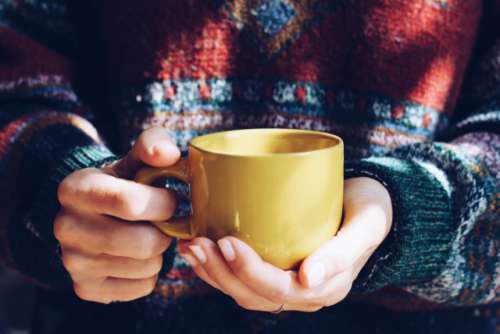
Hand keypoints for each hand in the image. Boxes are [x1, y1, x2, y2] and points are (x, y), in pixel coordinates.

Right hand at [54, 127, 178, 303]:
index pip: (130, 203)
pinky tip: (139, 256)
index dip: (163, 204)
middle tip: (164, 222)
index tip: (170, 199)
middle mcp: (66, 227)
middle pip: (144, 243)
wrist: (94, 215)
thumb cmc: (124, 184)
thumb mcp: (134, 159)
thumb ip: (153, 146)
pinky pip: (142, 287)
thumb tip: (167, 153)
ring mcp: (73, 262)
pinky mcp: (86, 288)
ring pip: (147, 266)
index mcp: (76, 189)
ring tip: (149, 236)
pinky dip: (151, 273)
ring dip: (160, 252)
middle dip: (166, 231)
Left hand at [178, 177, 391, 311]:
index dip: (248, 270)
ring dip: (214, 272)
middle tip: (197, 243)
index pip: (279, 289)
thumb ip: (343, 252)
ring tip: (191, 247)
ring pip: (244, 292)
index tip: (226, 241)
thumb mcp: (367, 224)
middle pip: (254, 295)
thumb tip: (309, 280)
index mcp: (327, 287)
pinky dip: (219, 268)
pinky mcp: (279, 270)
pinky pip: (244, 280)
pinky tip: (202, 250)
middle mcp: (305, 293)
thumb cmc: (370, 210)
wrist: (371, 207)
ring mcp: (290, 284)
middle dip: (221, 273)